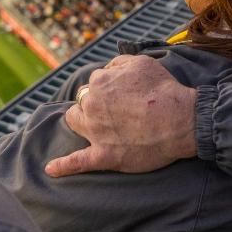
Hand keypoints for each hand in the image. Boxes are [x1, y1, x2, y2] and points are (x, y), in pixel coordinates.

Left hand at [45, 54, 197, 177]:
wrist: (180, 120)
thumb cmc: (163, 89)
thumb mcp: (141, 62)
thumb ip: (118, 62)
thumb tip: (108, 69)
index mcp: (99, 82)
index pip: (95, 82)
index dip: (111, 87)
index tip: (125, 93)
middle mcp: (91, 106)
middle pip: (83, 101)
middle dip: (94, 103)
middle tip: (117, 109)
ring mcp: (95, 132)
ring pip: (76, 122)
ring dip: (81, 121)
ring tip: (95, 125)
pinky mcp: (103, 156)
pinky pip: (77, 162)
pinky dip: (62, 166)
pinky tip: (50, 170)